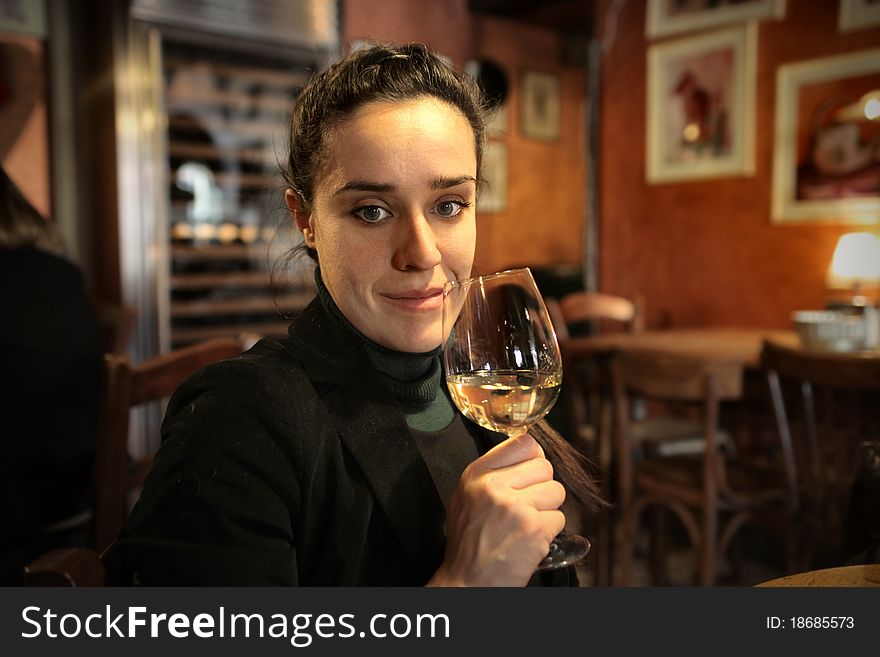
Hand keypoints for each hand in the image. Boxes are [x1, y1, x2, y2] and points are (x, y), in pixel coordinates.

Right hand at [427, 433, 565, 586]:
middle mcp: (494, 486)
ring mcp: (515, 507)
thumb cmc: (468, 543)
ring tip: (526, 525)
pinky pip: (559, 519)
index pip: (524, 443)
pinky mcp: (533, 529)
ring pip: (557, 491)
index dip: (534, 458)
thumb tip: (530, 453)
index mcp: (477, 474)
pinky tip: (529, 541)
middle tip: (526, 507)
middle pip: (545, 467)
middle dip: (542, 488)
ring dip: (548, 510)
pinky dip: (549, 532)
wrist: (467, 583)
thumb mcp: (467, 497)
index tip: (531, 472)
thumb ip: (493, 473)